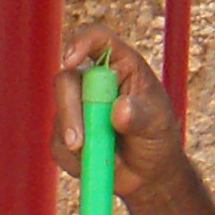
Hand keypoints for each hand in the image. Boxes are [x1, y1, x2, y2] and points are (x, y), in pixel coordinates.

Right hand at [57, 28, 191, 208]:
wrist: (147, 174)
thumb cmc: (157, 138)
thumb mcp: (157, 125)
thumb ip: (140, 116)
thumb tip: (119, 110)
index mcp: (121, 64)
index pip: (97, 40)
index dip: (82, 43)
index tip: (71, 60)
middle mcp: (94, 80)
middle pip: (67, 80)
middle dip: (69, 111)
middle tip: (78, 142)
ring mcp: (77, 106)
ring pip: (59, 115)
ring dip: (75, 141)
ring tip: (102, 158)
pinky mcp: (65, 133)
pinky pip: (57, 145)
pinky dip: (73, 160)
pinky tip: (93, 164)